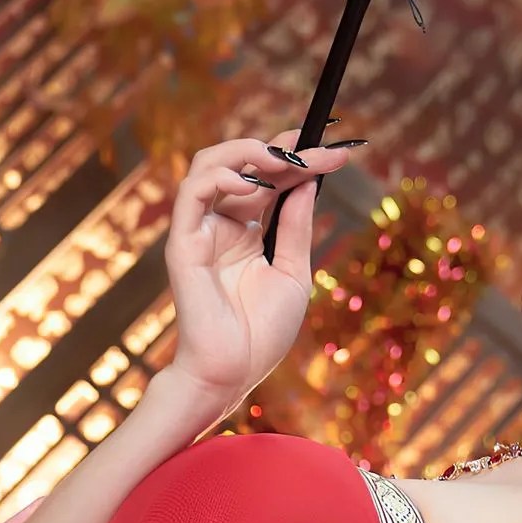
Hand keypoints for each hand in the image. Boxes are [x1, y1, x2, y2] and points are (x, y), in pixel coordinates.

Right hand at [155, 131, 357, 411]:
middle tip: (314, 149)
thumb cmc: (261, 334)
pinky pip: (193, 194)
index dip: (300, 159)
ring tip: (283, 160)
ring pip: (210, 165)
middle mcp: (222, 224)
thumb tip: (308, 181)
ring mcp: (201, 231)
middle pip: (244, 164)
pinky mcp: (183, 243)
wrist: (234, 372)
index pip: (271, 180)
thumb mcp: (293, 272)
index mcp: (247, 231)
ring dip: (247, 153)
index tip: (338, 150)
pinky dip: (221, 178)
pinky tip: (252, 185)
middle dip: (281, 149)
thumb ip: (295, 227)